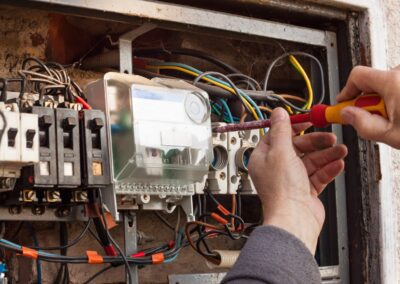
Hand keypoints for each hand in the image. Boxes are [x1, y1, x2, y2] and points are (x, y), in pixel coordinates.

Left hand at [248, 108, 346, 252]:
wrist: (295, 219)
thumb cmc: (282, 190)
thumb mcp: (281, 151)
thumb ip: (281, 130)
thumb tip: (278, 113)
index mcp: (263, 158)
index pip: (277, 137)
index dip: (293, 128)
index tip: (307, 122)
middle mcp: (276, 168)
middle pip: (297, 148)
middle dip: (315, 142)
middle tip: (330, 137)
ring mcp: (291, 180)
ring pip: (310, 161)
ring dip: (326, 154)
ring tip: (340, 150)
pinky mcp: (305, 190)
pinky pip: (318, 175)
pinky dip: (328, 169)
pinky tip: (338, 164)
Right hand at [337, 65, 399, 147]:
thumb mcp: (392, 135)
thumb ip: (363, 125)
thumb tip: (347, 115)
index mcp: (394, 81)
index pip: (357, 76)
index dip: (346, 92)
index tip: (343, 105)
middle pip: (373, 82)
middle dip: (370, 101)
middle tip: (375, 119)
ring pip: (388, 84)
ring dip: (386, 101)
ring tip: (397, 118)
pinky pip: (398, 84)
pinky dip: (397, 98)